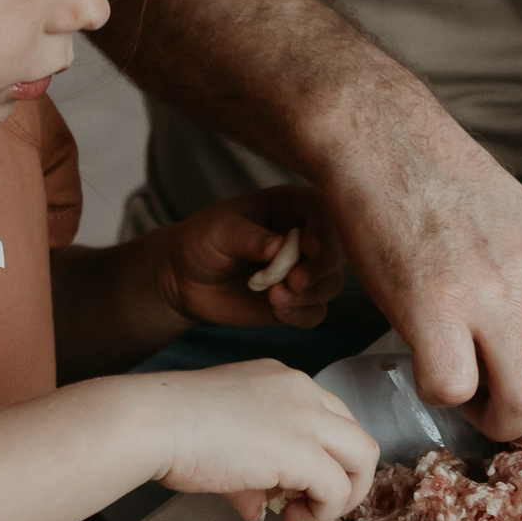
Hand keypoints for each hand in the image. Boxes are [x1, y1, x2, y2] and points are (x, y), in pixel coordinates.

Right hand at [134, 359, 378, 520]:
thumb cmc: (173, 428)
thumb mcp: (224, 441)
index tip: (294, 483)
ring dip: (343, 495)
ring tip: (305, 515)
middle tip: (310, 503)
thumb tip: (258, 509)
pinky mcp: (302, 451)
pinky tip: (291, 518)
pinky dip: (324, 511)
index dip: (322, 456)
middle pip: (357, 437)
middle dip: (344, 477)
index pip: (331, 418)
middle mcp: (304, 391)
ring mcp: (306, 417)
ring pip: (364, 458)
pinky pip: (337, 488)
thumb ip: (252, 473)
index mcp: (284, 380)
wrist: (154, 422)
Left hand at [152, 186, 343, 328]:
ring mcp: (304, 270)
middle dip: (321, 268)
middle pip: (337, 250)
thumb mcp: (220, 230)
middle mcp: (306, 237)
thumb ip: (250, 237)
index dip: (324, 229)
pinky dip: (302, 314)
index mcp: (293, 206)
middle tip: (295, 280)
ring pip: (332, 283)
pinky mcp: (296, 301)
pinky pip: (315, 311)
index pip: (324, 210)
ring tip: (275, 297)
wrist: (184, 278)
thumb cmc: (203, 240)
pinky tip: (277, 310)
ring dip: (310, 294)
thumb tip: (280, 246)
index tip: (309, 248)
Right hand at [321, 114, 521, 449]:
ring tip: (467, 399)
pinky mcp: (431, 302)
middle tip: (505, 428)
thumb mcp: (514, 226)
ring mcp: (486, 292)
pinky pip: (452, 386)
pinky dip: (439, 395)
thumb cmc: (436, 183)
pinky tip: (425, 366)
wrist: (383, 138)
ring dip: (494, 422)